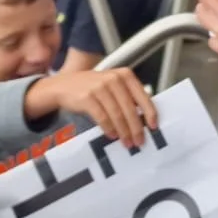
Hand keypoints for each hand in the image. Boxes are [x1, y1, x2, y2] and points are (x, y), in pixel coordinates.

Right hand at [30, 68, 158, 149]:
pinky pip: (102, 117)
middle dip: (136, 128)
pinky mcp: (87, 97)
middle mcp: (114, 79)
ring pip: (117, 114)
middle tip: (139, 141)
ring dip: (124, 132)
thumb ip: (127, 97)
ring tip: (127, 142)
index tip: (154, 127)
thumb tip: (144, 119)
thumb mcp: (113, 85)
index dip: (150, 113)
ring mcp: (99, 87)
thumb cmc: (93, 88)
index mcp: (125, 75)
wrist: (64, 85)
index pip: (142, 96)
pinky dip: (109, 128)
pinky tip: (112, 136)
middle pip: (130, 109)